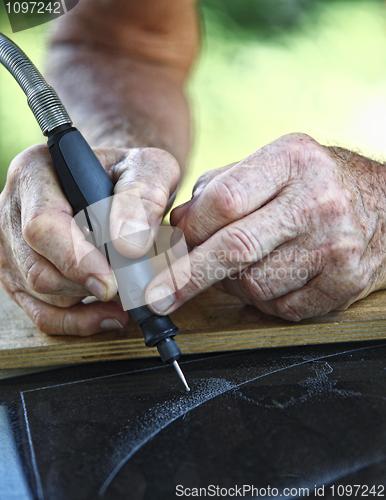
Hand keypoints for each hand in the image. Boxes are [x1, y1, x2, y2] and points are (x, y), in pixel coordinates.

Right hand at [0, 145, 179, 334]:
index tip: (111, 281)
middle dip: (86, 286)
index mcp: (37, 173)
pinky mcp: (22, 274)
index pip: (42, 225)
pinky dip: (77, 322)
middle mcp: (15, 210)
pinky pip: (41, 313)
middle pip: (38, 268)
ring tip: (124, 295)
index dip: (76, 259)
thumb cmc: (130, 175)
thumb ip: (144, 195)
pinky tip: (107, 315)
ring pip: (40, 293)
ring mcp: (13, 245)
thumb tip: (128, 244)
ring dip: (86, 302)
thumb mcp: (149, 169)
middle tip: (128, 289)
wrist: (117, 183)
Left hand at [145, 133, 385, 320]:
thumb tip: (178, 225)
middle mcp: (317, 202)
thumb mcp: (271, 165)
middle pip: (235, 248)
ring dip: (230, 284)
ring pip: (254, 284)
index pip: (223, 200)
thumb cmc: (314, 183)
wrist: (384, 206)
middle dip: (187, 277)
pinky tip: (271, 278)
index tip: (169, 247)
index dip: (189, 230)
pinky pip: (282, 307)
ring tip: (240, 266)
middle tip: (155, 297)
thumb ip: (219, 188)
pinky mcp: (345, 282)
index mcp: (292, 161)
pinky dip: (262, 300)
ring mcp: (334, 245)